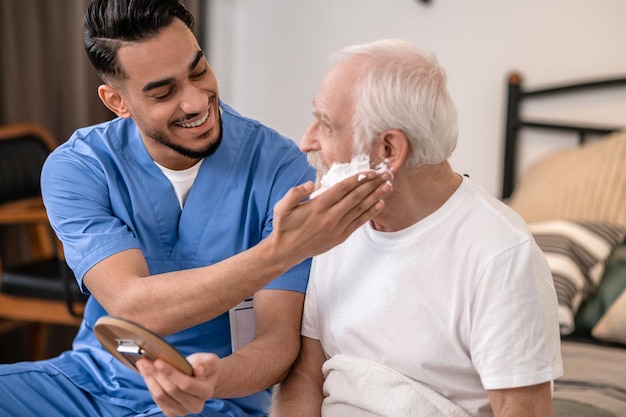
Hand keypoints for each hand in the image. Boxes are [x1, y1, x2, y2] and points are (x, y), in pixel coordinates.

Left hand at [137, 353, 218, 416]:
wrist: (202, 380)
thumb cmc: (204, 368)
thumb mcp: (210, 360)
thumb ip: (207, 364)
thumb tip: (198, 370)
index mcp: (205, 391)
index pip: (185, 384)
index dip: (171, 373)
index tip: (158, 361)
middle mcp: (195, 405)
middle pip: (171, 390)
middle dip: (156, 374)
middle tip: (145, 361)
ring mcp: (182, 411)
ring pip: (161, 396)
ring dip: (150, 380)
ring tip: (143, 365)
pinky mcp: (172, 412)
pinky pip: (157, 400)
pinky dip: (150, 386)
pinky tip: (148, 375)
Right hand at [270, 170, 391, 262]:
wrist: (286, 251)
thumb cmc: (285, 226)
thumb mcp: (282, 207)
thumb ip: (296, 192)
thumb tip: (313, 183)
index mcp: (318, 206)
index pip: (343, 189)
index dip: (358, 179)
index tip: (370, 171)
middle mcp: (330, 217)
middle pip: (356, 197)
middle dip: (373, 184)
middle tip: (386, 175)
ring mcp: (337, 228)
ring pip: (360, 209)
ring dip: (376, 196)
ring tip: (387, 186)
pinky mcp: (340, 237)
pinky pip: (359, 222)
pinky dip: (370, 213)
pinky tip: (380, 204)